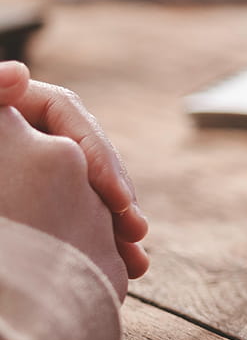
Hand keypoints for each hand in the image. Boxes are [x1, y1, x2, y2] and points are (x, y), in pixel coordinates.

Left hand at [0, 63, 147, 278]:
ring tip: (135, 260)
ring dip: (117, 224)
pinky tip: (118, 266)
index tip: (116, 198)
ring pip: (89, 190)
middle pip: (87, 156)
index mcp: (18, 104)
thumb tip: (18, 74)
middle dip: (117, 196)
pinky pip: (79, 215)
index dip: (99, 156)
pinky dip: (100, 239)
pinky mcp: (43, 200)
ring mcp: (38, 166)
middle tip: (135, 230)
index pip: (69, 117)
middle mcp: (31, 132)